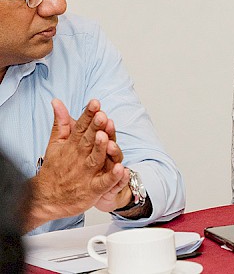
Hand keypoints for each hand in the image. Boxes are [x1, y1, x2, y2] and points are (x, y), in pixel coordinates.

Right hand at [26, 99, 126, 231]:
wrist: (44, 199)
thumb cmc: (54, 169)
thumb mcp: (55, 144)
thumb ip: (61, 123)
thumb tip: (57, 101)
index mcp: (71, 146)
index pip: (80, 127)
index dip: (88, 115)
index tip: (95, 103)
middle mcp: (79, 158)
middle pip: (89, 141)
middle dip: (95, 128)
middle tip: (102, 115)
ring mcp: (86, 174)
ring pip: (96, 159)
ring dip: (101, 148)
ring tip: (105, 136)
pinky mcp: (92, 189)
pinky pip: (104, 182)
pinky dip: (111, 176)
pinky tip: (120, 168)